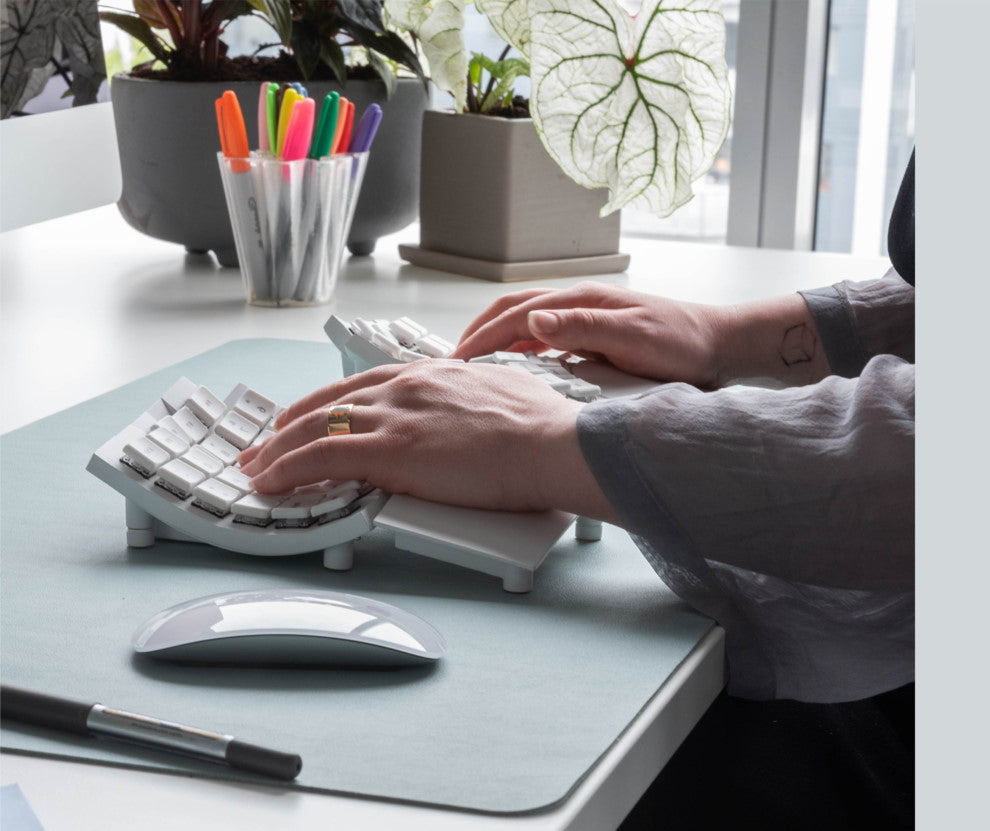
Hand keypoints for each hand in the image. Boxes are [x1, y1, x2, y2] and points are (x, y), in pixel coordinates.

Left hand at [238, 361, 616, 520]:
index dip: (327, 403)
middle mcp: (404, 387)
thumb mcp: (502, 394)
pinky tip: (270, 482)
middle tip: (265, 444)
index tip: (306, 416)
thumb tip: (474, 416)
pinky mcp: (389, 450)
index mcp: (431, 374)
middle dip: (290, 426)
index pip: (362, 385)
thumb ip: (474, 400)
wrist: (551, 442)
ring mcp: (394, 416)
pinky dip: (288, 469)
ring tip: (256, 467)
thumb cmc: (541, 426)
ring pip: (315, 427)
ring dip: (278, 450)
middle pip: (329, 403)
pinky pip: (320, 456)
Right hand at [452, 282, 724, 388]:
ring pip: (526, 321)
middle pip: (513, 310)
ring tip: (474, 360)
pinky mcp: (594, 330)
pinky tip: (515, 362)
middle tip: (454, 359)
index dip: (484, 337)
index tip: (459, 360)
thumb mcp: (633, 338)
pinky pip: (544, 334)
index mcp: (583, 301)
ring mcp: (586, 315)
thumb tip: (534, 322)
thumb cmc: (683, 344)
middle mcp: (580, 303)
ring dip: (496, 336)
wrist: (718, 346)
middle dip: (480, 331)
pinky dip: (519, 345)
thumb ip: (583, 329)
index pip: (517, 316)